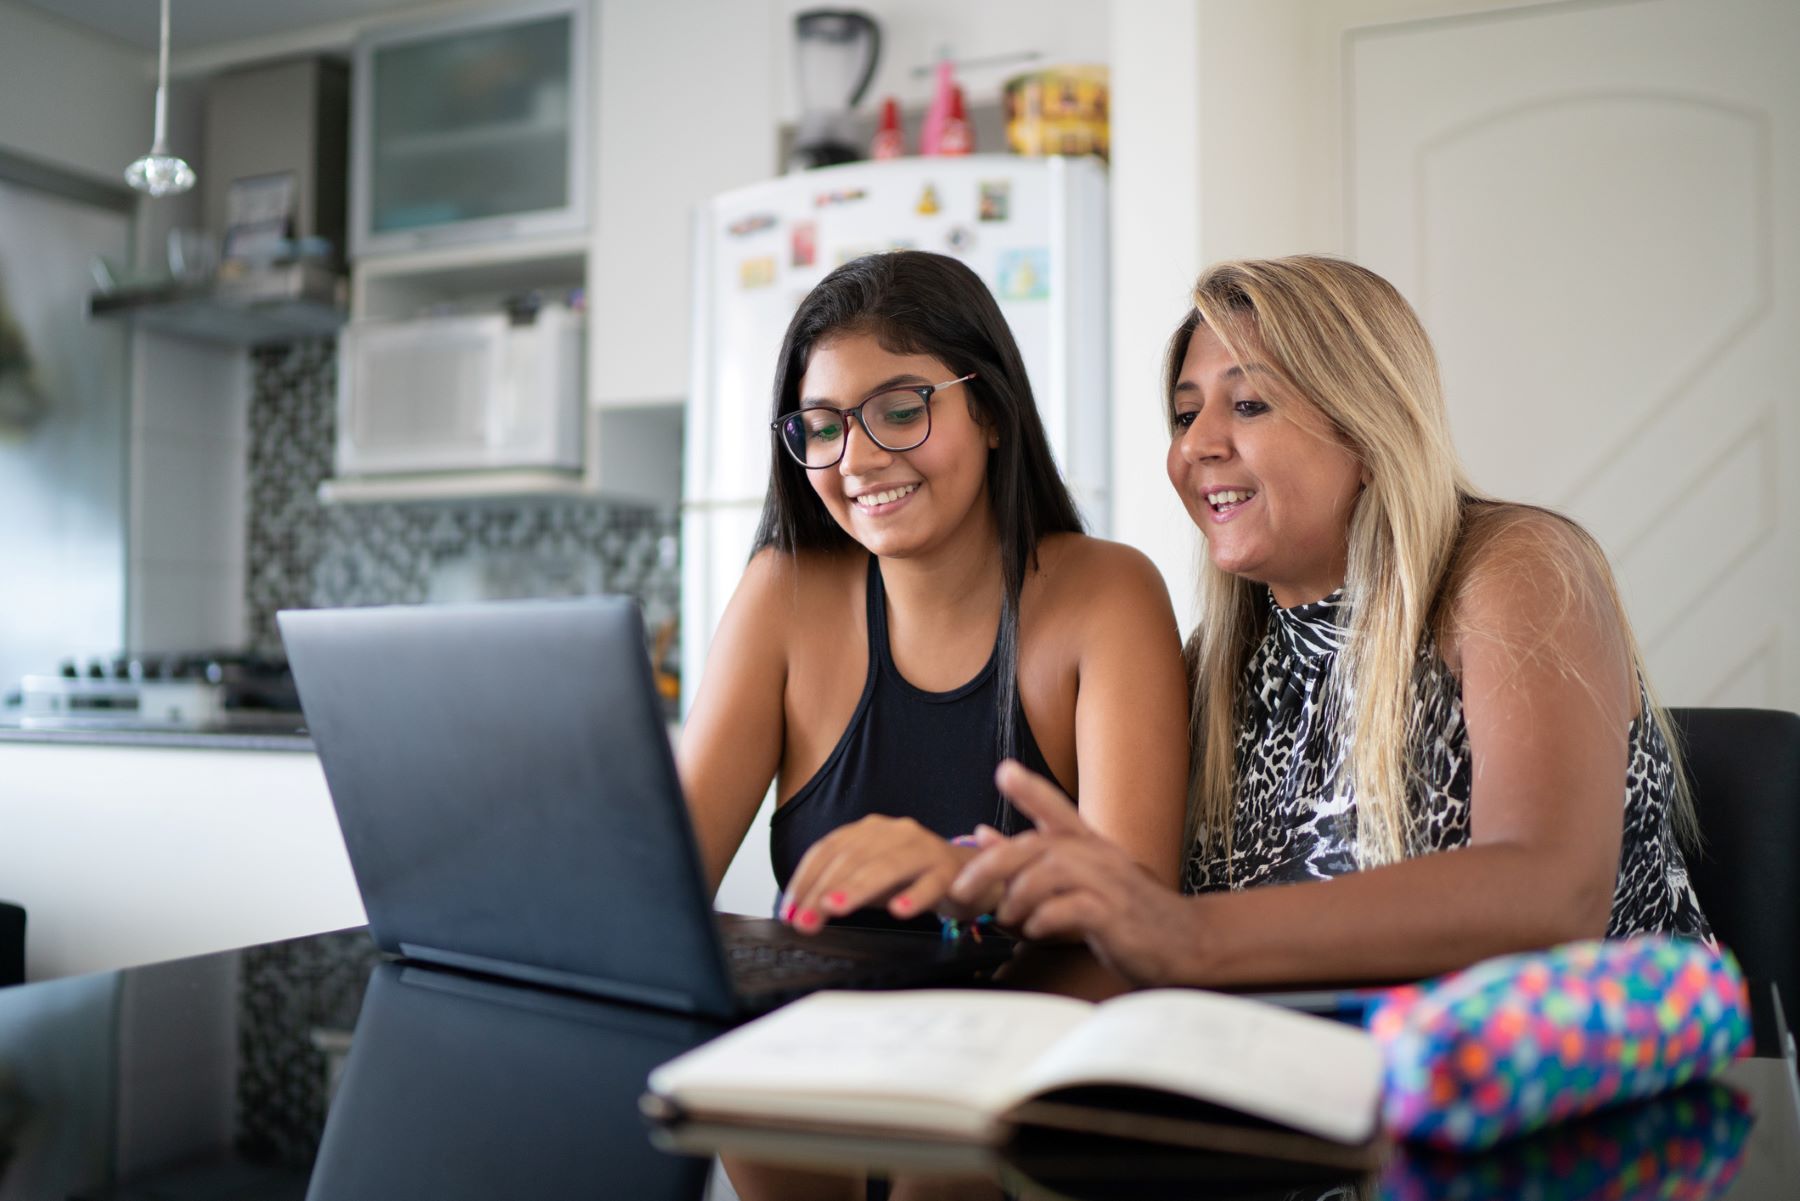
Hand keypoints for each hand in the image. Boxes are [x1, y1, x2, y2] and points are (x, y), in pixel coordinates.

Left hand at [780, 815, 985, 933]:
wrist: (969, 874)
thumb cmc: (912, 878)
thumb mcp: (871, 882)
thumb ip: (840, 891)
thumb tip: (802, 912)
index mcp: (870, 830)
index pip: (829, 849)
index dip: (806, 879)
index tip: (790, 910)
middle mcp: (895, 832)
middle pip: (853, 857)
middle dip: (823, 890)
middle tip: (805, 921)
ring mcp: (924, 848)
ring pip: (887, 866)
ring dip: (857, 888)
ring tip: (835, 908)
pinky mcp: (950, 870)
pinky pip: (931, 883)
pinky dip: (914, 896)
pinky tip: (898, 911)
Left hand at [950, 760, 1198, 985]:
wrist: (1187, 942)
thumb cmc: (1127, 911)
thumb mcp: (1079, 881)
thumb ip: (1029, 861)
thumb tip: (981, 834)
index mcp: (1090, 845)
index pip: (1058, 808)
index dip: (1030, 789)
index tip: (1004, 772)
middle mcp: (1099, 856)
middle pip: (1036, 846)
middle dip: (992, 865)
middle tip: (963, 888)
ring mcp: (1109, 884)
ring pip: (1050, 873)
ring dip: (1017, 897)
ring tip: (1007, 917)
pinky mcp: (1115, 915)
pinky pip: (1070, 909)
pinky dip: (1044, 920)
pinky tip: (1036, 931)